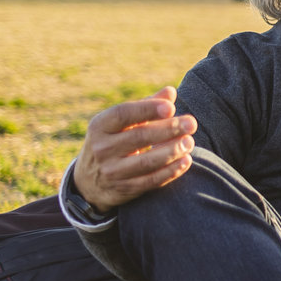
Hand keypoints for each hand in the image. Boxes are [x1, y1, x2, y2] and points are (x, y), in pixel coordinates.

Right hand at [72, 87, 197, 212]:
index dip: (148, 109)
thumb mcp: (121, 124)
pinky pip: (151, 181)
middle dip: (168, 129)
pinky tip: (186, 160)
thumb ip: (146, 107)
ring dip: (172, 151)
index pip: (123, 114)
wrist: (89, 182)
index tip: (171, 107)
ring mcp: (111, 171)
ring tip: (190, 141)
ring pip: (146, 161)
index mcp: (99, 126)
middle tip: (191, 123)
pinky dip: (171, 171)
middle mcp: (101, 148)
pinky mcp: (124, 189)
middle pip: (139, 137)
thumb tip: (171, 92)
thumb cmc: (113, 142)